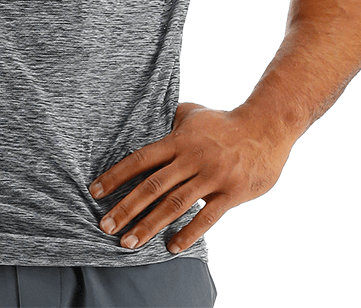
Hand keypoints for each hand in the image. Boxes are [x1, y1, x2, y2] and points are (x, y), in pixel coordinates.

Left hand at [88, 102, 293, 252]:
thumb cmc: (224, 122)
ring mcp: (211, 176)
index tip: (95, 191)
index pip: (140, 160)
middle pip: (152, 186)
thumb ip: (169, 121)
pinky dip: (188, 234)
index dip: (116, 176)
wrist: (266, 127)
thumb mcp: (192, 114)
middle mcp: (191, 158)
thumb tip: (149, 121)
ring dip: (149, 225)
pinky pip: (207, 218)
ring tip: (129, 242)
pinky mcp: (231, 193)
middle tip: (104, 226)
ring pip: (174, 205)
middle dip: (126, 207)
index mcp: (178, 140)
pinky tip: (170, 247)